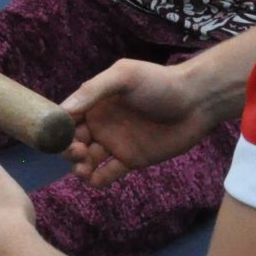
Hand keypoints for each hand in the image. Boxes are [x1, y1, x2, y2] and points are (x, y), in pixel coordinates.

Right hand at [61, 58, 216, 188]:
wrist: (197, 101)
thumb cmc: (160, 83)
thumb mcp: (125, 76)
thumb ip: (94, 90)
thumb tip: (64, 110)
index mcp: (95, 102)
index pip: (67, 118)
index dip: (58, 129)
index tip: (57, 137)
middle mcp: (102, 124)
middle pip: (73, 142)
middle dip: (69, 150)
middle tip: (79, 152)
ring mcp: (116, 143)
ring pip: (87, 161)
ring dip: (80, 167)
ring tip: (85, 169)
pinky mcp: (132, 160)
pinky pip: (108, 174)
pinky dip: (98, 180)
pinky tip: (96, 179)